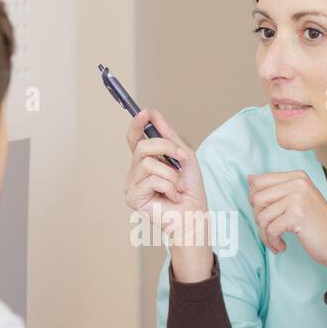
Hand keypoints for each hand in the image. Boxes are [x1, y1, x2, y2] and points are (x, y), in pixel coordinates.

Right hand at [123, 109, 211, 280]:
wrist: (194, 215)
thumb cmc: (190, 190)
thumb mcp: (184, 156)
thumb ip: (168, 136)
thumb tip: (153, 113)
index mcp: (146, 161)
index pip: (134, 138)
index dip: (137, 124)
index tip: (146, 112)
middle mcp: (135, 171)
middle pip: (142, 146)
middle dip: (166, 147)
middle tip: (182, 159)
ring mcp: (132, 185)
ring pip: (148, 163)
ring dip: (171, 174)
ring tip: (177, 187)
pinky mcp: (132, 197)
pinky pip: (151, 179)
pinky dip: (169, 187)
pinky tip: (172, 197)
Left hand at [246, 170, 326, 288]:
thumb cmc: (317, 225)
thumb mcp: (298, 200)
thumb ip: (276, 189)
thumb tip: (249, 178)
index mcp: (297, 176)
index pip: (258, 181)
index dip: (255, 201)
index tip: (266, 214)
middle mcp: (298, 183)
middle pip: (256, 198)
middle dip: (259, 218)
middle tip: (271, 229)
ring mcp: (298, 198)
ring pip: (262, 216)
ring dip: (265, 234)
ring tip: (276, 240)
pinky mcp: (297, 216)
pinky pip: (270, 230)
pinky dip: (272, 242)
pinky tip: (281, 246)